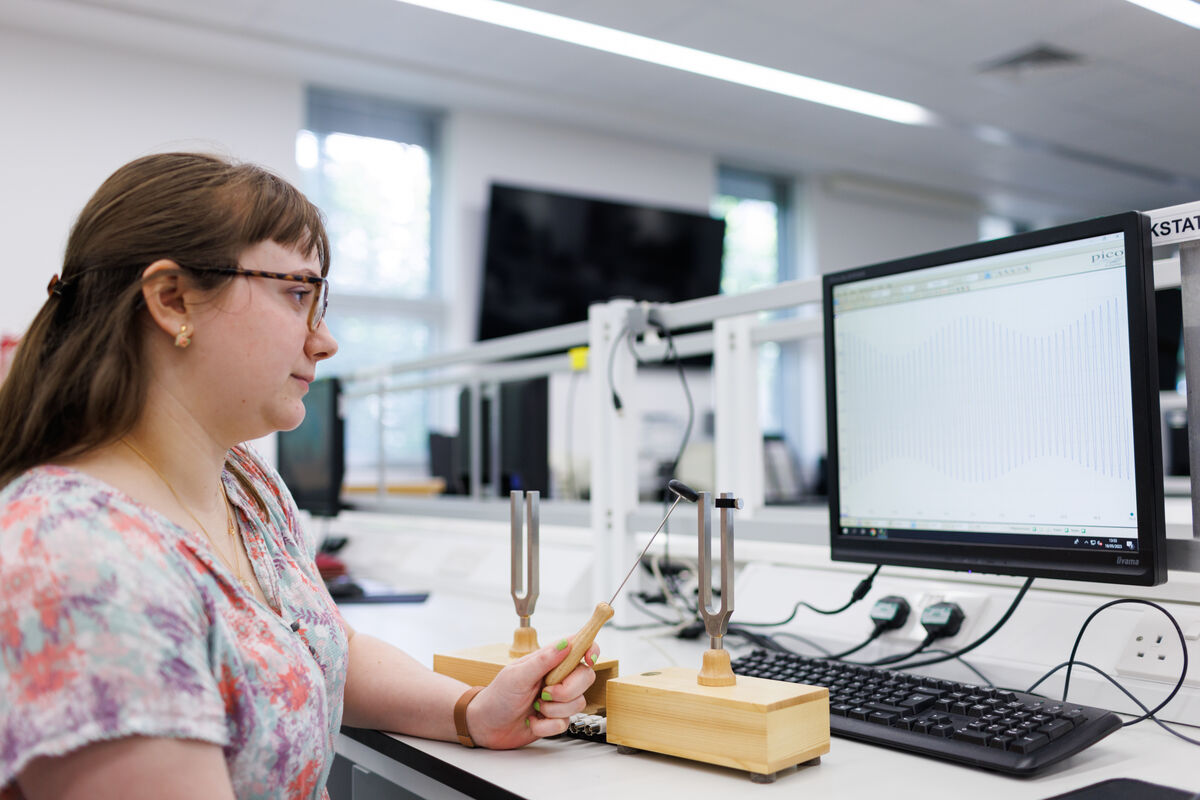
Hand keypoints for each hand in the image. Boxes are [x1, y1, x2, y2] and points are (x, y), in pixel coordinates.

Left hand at [465, 636, 598, 748]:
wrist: (485, 726)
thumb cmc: (497, 696)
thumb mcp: (517, 675)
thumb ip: (543, 661)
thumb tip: (565, 644)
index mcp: (549, 661)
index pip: (579, 647)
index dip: (590, 649)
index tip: (589, 659)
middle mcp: (557, 678)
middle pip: (586, 677)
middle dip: (568, 690)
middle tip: (545, 693)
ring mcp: (558, 699)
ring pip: (578, 703)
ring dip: (553, 710)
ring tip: (534, 708)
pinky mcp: (556, 719)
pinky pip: (565, 724)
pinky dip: (546, 726)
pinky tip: (532, 721)